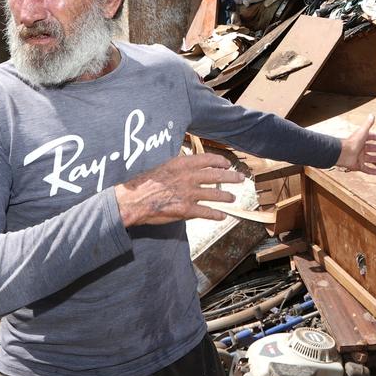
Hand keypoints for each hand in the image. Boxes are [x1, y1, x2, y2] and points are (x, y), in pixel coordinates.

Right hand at [116, 154, 244, 225]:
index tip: (227, 163)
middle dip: (231, 177)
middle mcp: (189, 177)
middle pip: (217, 175)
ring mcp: (189, 194)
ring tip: (233, 198)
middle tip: (240, 179)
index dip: (220, 162)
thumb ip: (178, 167)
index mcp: (182, 164)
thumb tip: (189, 166)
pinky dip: (216, 214)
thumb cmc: (145, 183)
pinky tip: (222, 216)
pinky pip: (207, 212)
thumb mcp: (163, 167)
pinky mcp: (187, 210)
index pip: (208, 159)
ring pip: (215, 194)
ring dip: (226, 196)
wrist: (135, 200)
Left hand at [336, 115, 375, 174]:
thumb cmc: (352, 142)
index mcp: (360, 140)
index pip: (368, 137)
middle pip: (370, 148)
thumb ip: (368, 124)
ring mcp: (359, 158)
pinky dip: (374, 171)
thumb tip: (372, 115)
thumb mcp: (362, 131)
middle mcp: (359, 149)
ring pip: (370, 159)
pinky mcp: (358, 166)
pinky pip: (367, 169)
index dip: (374, 137)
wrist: (343, 154)